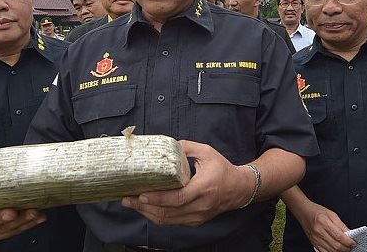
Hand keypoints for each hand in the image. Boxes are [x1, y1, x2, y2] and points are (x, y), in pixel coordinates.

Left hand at [121, 140, 250, 225]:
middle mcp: (200, 206)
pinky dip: (158, 216)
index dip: (158, 199)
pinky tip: (146, 208)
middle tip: (127, 199)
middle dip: (144, 207)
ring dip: (148, 213)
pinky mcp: (196, 220)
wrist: (240, 189)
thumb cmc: (223, 168)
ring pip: (168, 220)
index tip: (141, 195)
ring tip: (131, 203)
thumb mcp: (207, 152)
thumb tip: (167, 144)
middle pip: (168, 212)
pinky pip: (173, 221)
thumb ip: (186, 147)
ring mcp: (198, 216)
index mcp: (203, 188)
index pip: (177, 198)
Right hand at [297, 202, 355, 251]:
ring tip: (345, 247)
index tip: (354, 242)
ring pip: (332, 251)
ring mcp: (315, 239)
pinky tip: (336, 249)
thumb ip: (341, 225)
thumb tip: (350, 234)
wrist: (303, 212)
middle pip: (336, 246)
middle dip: (346, 248)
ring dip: (341, 251)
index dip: (349, 242)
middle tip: (351, 246)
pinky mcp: (314, 243)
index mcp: (324, 222)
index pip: (339, 236)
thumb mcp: (331, 214)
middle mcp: (319, 232)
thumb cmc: (317, 211)